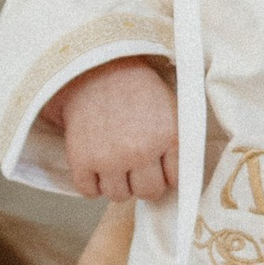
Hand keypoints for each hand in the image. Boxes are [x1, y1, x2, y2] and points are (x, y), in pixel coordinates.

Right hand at [52, 58, 180, 200]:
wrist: (94, 68)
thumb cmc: (136, 88)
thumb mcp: (170, 106)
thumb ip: (179, 141)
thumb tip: (182, 177)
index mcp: (168, 136)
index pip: (175, 180)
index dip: (166, 173)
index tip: (157, 164)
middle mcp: (140, 151)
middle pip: (148, 193)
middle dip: (143, 182)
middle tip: (135, 165)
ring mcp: (109, 158)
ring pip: (119, 196)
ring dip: (117, 183)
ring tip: (114, 161)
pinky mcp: (81, 160)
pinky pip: (89, 192)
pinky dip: (91, 183)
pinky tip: (95, 165)